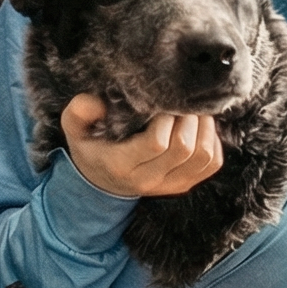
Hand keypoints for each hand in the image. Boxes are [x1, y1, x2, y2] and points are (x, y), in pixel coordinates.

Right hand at [62, 93, 222, 198]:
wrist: (101, 181)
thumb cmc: (92, 147)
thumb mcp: (75, 129)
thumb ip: (79, 112)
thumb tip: (96, 101)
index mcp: (120, 165)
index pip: (157, 142)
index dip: (165, 118)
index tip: (160, 103)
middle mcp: (147, 179)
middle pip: (185, 148)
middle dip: (188, 118)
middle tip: (181, 102)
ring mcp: (168, 186)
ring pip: (203, 156)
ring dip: (204, 128)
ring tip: (192, 112)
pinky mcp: (184, 184)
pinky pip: (211, 163)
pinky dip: (211, 141)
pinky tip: (198, 128)